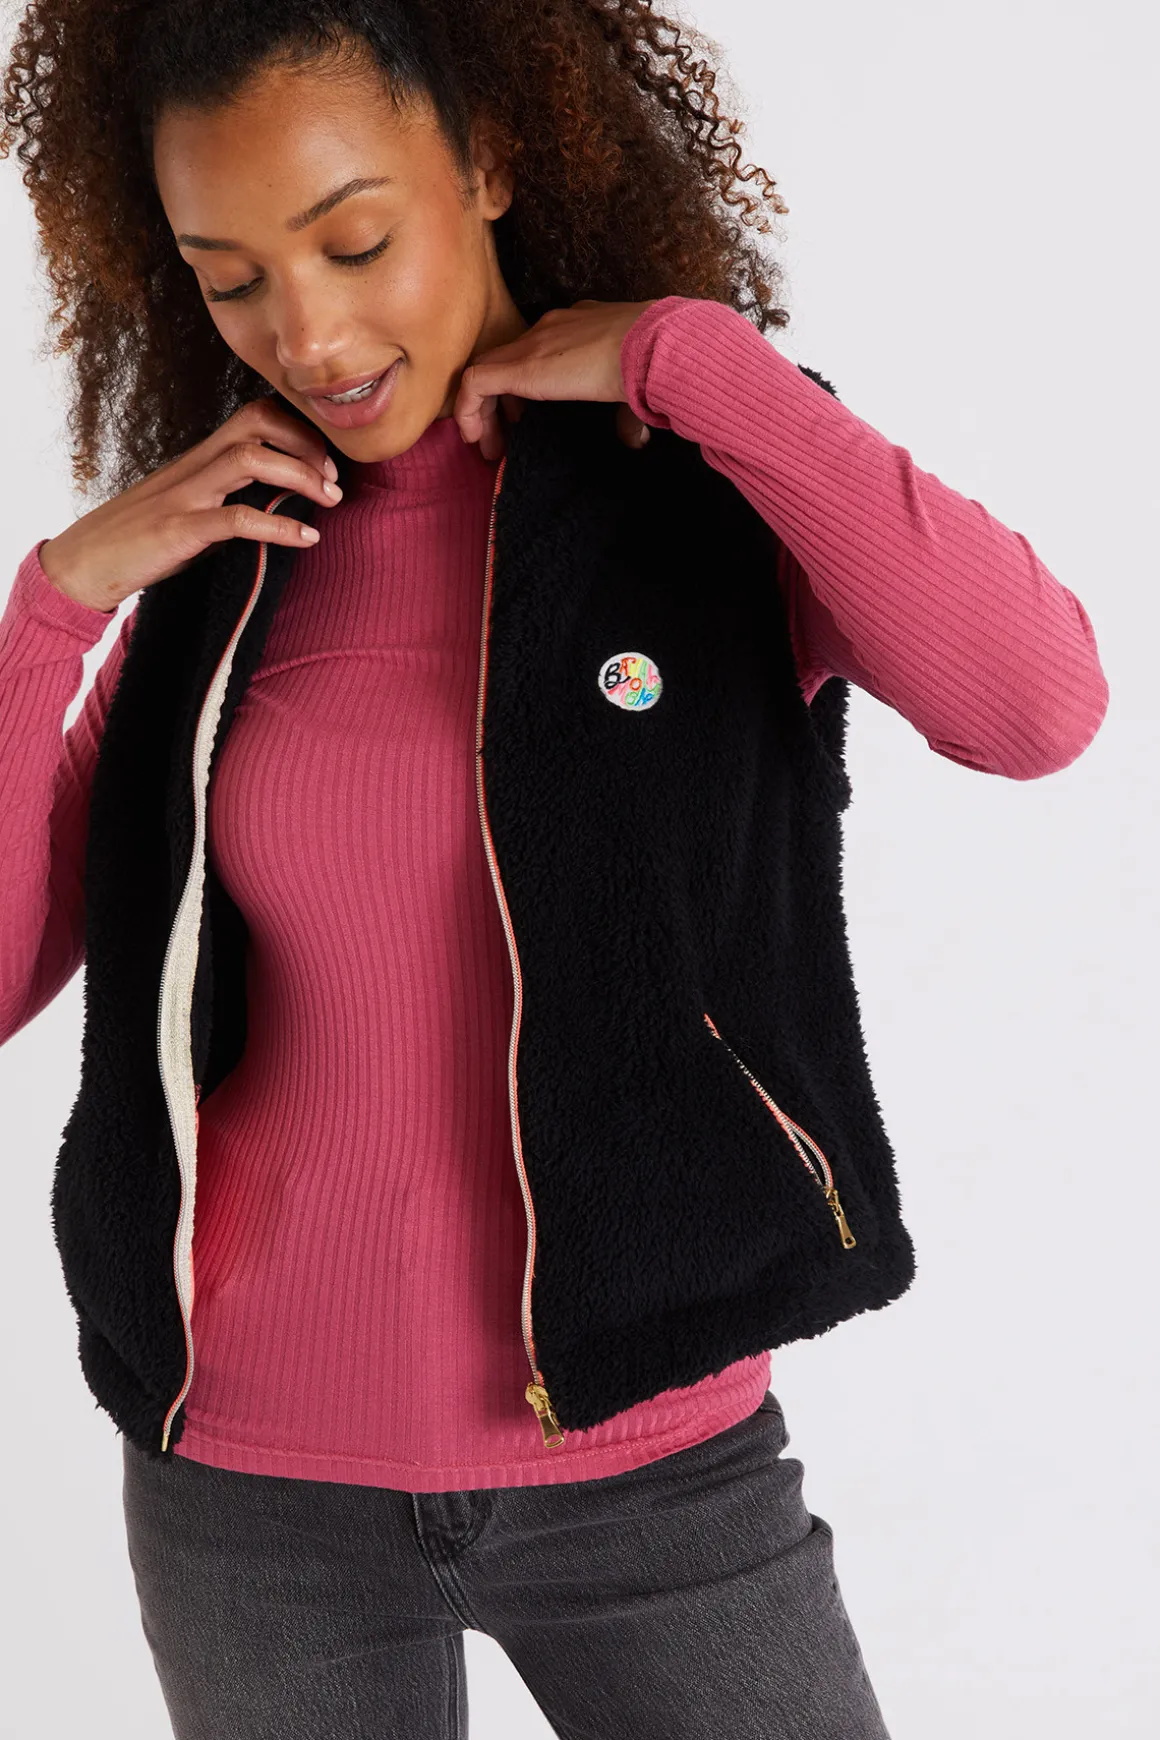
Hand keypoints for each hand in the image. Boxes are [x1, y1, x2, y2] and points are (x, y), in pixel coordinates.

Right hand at [38, 399, 341, 613]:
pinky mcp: (179, 530)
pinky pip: (236, 519)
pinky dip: (280, 527)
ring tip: (331, 501)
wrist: (83, 564)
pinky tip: (307, 538)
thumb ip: (230, 501)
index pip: (255, 416)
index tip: (327, 462)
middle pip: (257, 422)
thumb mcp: (192, 510)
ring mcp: (186, 495)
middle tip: (335, 479)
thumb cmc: (141, 540)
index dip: (299, 429)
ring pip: (251, 459)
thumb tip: (280, 507)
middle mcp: (195, 466)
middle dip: (307, 443)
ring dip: (301, 476)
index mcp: (199, 459)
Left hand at [453, 299, 659, 461]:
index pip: (536, 349)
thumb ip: (625, 414)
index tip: (523, 419)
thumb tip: (635, 439)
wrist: (651, 346)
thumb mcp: (633, 390)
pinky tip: (475, 437)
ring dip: (482, 410)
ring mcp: (533, 344)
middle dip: (499, 402)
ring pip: (487, 370)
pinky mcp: (520, 366)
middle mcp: (550, 328)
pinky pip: (475, 383)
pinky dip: (468, 410)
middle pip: (507, 359)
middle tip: (501, 439)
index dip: (524, 385)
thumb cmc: (651, 365)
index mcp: (577, 328)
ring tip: (486, 446)